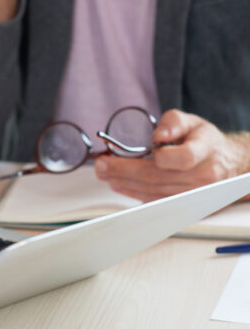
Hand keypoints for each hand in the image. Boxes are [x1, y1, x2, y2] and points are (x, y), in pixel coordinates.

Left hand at [95, 109, 249, 201]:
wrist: (226, 164)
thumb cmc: (205, 142)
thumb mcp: (192, 122)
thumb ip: (173, 122)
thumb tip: (158, 134)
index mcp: (205, 152)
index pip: (182, 158)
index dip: (160, 156)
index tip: (143, 149)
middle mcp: (202, 177)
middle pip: (158, 177)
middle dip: (124, 171)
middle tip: (101, 164)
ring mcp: (193, 195)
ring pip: (153, 192)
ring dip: (124, 183)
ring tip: (105, 174)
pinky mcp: (184, 206)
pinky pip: (155, 201)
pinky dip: (134, 193)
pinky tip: (119, 185)